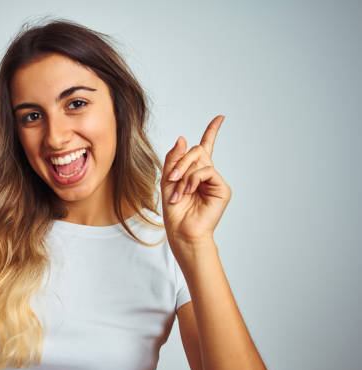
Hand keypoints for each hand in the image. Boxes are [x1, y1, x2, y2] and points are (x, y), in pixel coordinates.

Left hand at [160, 115, 231, 245]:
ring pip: (200, 160)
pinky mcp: (222, 188)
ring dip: (184, 175)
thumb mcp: (168, 181)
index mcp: (195, 172)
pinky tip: (188, 192)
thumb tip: (182, 138)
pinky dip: (193, 180)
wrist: (182, 231)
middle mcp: (207, 174)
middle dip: (181, 162)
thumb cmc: (174, 211)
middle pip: (196, 151)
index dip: (212, 131)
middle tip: (171, 178)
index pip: (205, 147)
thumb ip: (173, 159)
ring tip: (179, 193)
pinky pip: (207, 171)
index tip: (220, 118)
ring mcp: (215, 181)